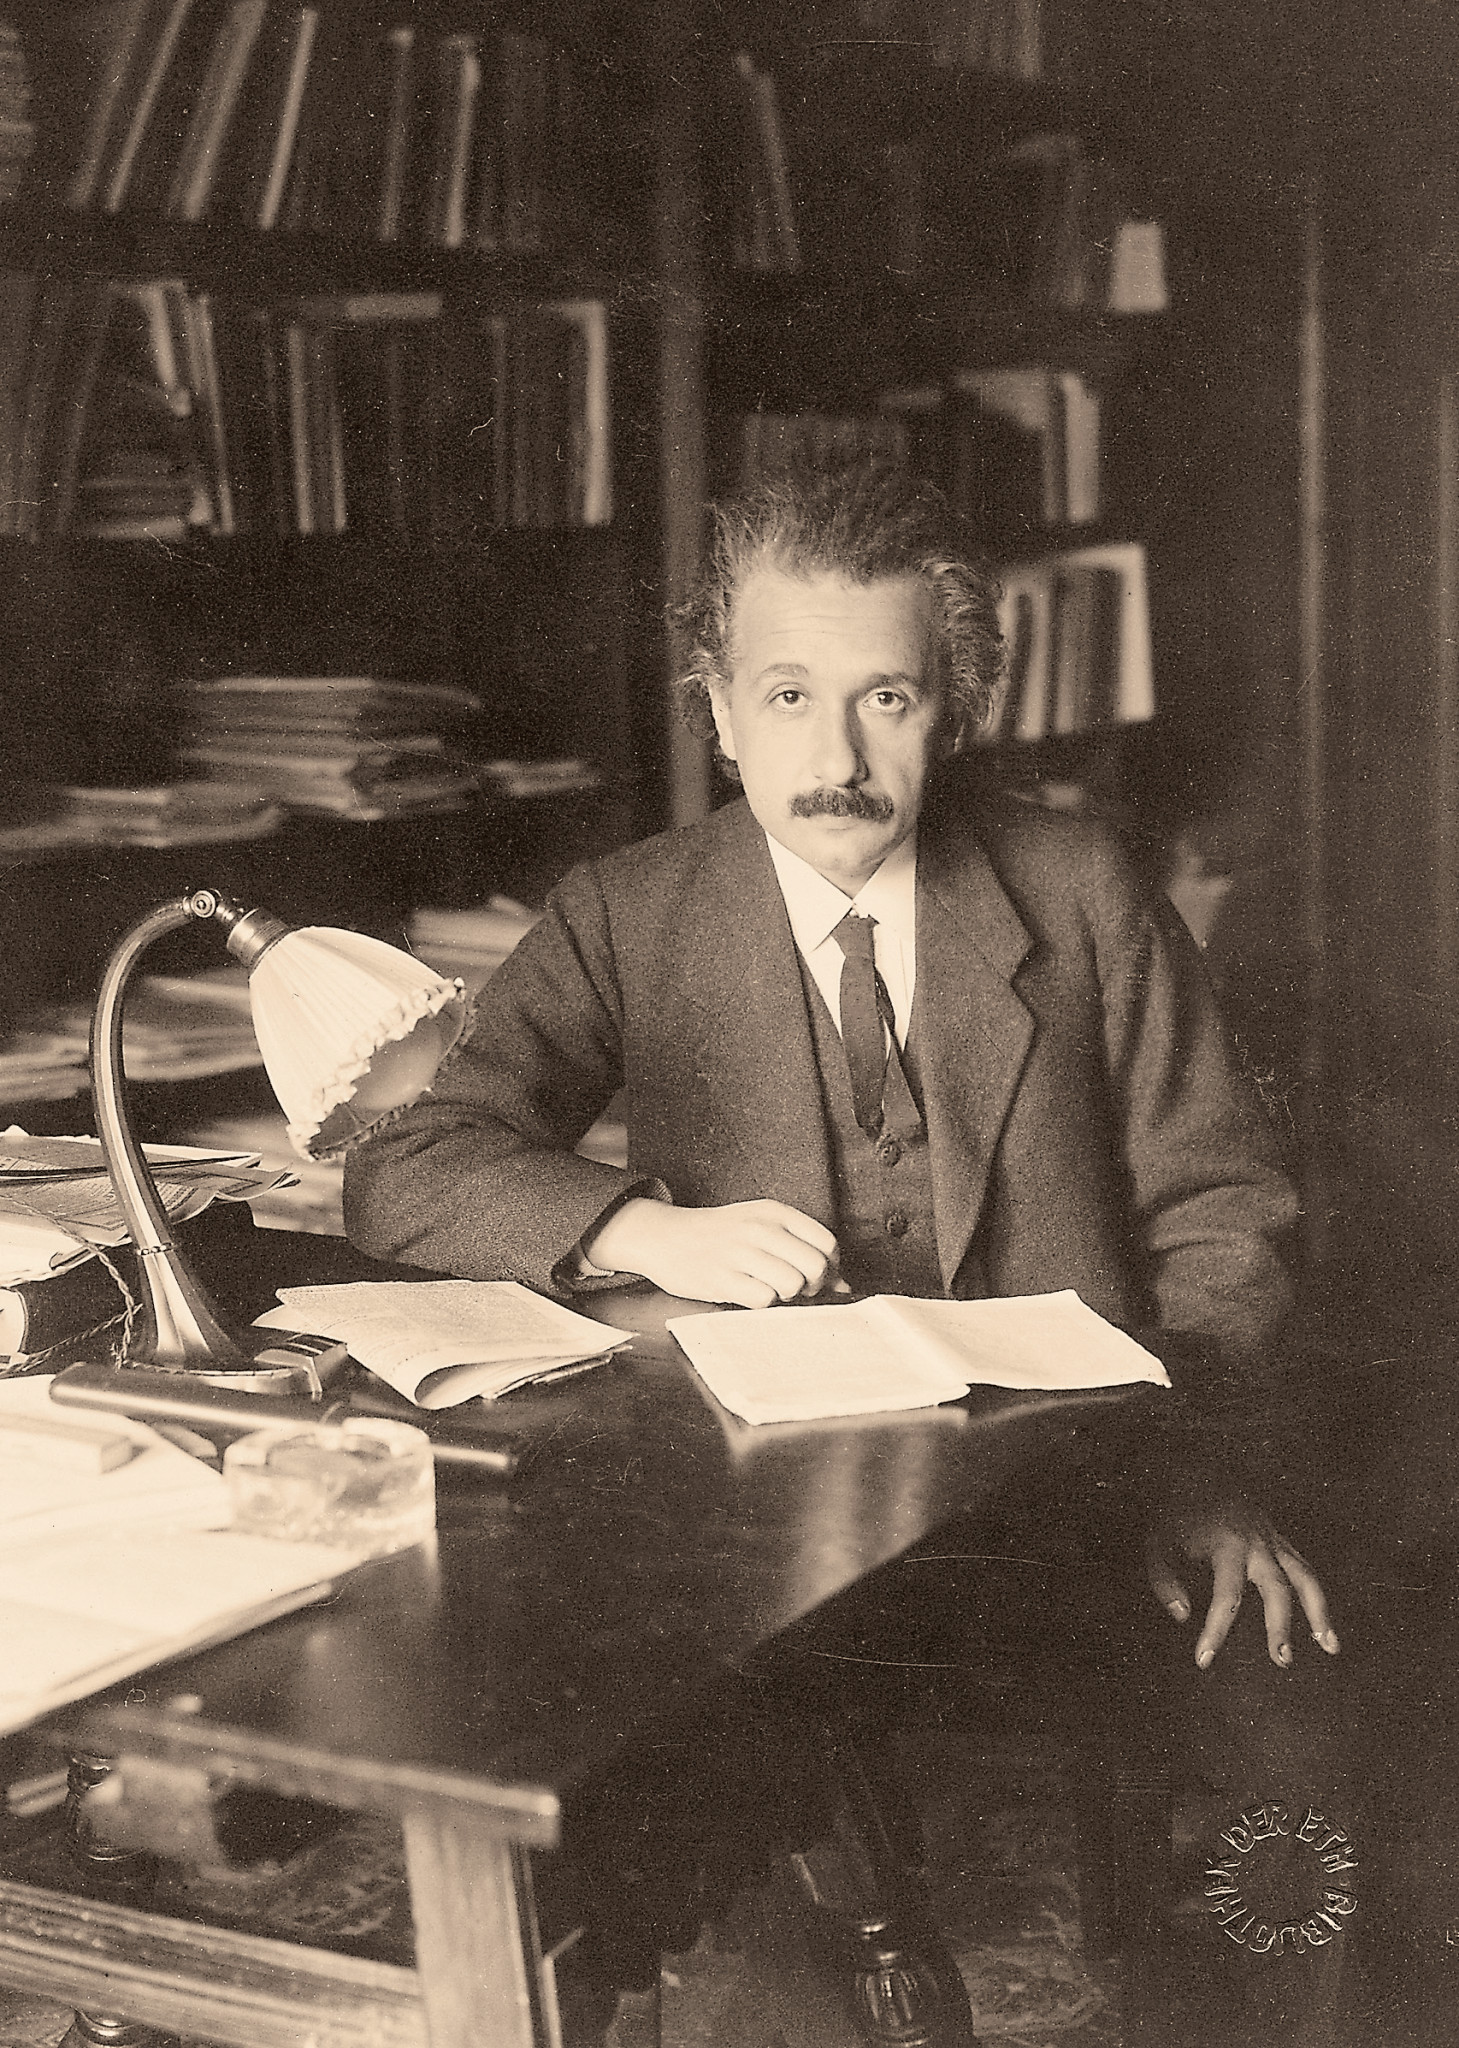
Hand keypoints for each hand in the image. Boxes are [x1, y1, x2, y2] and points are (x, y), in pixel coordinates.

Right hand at [584, 1197, 845, 1307]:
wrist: (664, 1236)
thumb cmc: (720, 1235)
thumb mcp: (760, 1226)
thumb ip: (801, 1248)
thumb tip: (844, 1285)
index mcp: (773, 1212)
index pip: (826, 1243)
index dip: (829, 1267)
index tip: (815, 1276)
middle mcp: (759, 1228)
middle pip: (815, 1267)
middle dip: (812, 1286)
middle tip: (795, 1289)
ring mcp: (739, 1253)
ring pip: (792, 1285)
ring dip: (786, 1296)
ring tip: (769, 1289)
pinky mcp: (721, 1278)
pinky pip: (764, 1299)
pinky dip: (762, 1303)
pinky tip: (749, 1293)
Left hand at [1144, 1498, 1339, 1670]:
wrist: (1196, 1469)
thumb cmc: (1175, 1511)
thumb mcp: (1157, 1543)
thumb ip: (1165, 1581)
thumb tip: (1184, 1617)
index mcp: (1225, 1545)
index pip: (1226, 1596)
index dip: (1216, 1631)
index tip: (1204, 1660)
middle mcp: (1256, 1544)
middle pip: (1277, 1589)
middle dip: (1281, 1626)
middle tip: (1282, 1660)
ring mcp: (1273, 1540)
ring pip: (1306, 1578)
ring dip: (1320, 1613)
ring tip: (1330, 1648)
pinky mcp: (1280, 1539)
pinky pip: (1305, 1569)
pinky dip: (1318, 1597)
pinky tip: (1324, 1625)